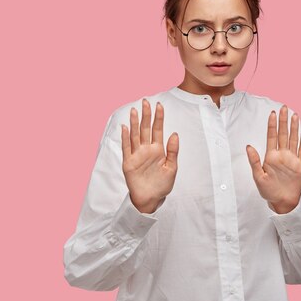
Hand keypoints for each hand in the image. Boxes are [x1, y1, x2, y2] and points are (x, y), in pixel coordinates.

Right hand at [121, 99, 178, 213]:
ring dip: (135, 123)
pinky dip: (125, 137)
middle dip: (146, 115)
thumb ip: (173, 151)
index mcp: (158, 150)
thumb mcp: (172, 168)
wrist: (151, 199)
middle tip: (146, 101)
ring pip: (135, 135)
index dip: (159, 118)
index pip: (158, 130)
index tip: (160, 105)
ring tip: (135, 111)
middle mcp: (146, 150)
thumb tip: (175, 134)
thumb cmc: (162, 184)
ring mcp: (137, 155)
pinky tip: (125, 127)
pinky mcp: (128, 162)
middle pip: (146, 129)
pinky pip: (126, 148)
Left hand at [246, 105, 300, 213]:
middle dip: (284, 121)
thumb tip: (248, 146)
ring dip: (294, 127)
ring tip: (295, 115)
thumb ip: (254, 161)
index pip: (272, 137)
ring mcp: (292, 159)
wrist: (282, 202)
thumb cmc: (269, 191)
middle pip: (283, 134)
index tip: (272, 113)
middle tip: (284, 108)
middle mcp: (282, 155)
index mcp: (271, 156)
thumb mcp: (258, 177)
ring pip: (293, 139)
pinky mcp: (300, 165)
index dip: (272, 125)